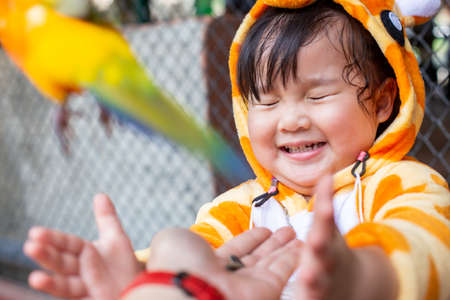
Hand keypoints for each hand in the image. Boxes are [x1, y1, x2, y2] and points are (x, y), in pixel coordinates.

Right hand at [24, 194, 142, 298]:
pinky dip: (62, 294)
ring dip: (49, 282)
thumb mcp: (116, 240)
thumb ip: (107, 219)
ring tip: (35, 278)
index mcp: (85, 253)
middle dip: (47, 256)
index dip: (53, 238)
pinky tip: (51, 290)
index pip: (67, 243)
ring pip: (64, 284)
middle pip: (62, 263)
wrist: (135, 290)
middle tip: (30, 247)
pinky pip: (74, 299)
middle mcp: (80, 271)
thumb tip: (100, 195)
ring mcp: (83, 288)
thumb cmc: (124, 267)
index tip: (35, 232)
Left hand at [145, 226, 302, 299]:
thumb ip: (183, 238)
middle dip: (272, 243)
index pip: (234, 250)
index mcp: (207, 265)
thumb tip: (175, 238)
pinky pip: (283, 271)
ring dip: (286, 248)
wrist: (186, 290)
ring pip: (272, 264)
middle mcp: (229, 277)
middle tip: (287, 229)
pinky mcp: (265, 291)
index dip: (250, 240)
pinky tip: (302, 245)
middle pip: (256, 258)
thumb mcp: (172, 241)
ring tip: (296, 233)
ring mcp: (247, 285)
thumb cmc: (175, 264)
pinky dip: (295, 258)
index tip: (264, 230)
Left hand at [296, 174, 356, 299]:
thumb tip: (325, 174)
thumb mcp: (329, 227)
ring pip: (316, 284)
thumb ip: (325, 204)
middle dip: (318, 252)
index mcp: (327, 243)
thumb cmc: (332, 250)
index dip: (325, 214)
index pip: (325, 226)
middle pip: (321, 257)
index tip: (326, 205)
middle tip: (313, 250)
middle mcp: (325, 263)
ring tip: (306, 279)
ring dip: (311, 283)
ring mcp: (323, 284)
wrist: (353, 284)